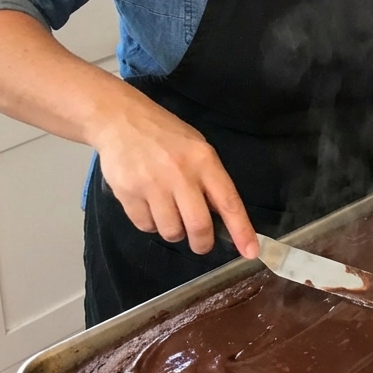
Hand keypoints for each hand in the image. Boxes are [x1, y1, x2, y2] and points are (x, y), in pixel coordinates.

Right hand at [94, 89, 259, 258]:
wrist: (121, 120)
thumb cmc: (166, 135)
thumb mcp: (198, 148)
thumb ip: (209, 180)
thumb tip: (221, 216)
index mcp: (204, 161)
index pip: (228, 202)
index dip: (241, 230)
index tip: (250, 252)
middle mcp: (180, 174)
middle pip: (199, 226)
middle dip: (202, 243)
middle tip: (200, 243)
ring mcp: (152, 185)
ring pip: (171, 232)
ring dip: (175, 232)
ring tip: (170, 214)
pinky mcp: (127, 193)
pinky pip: (146, 226)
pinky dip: (151, 224)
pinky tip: (150, 207)